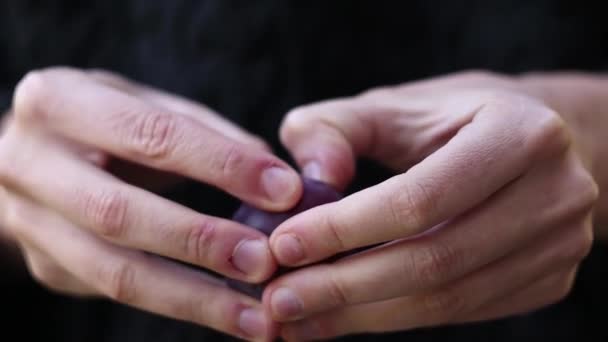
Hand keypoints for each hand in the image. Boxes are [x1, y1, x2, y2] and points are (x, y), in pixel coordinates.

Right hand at [0, 67, 303, 340]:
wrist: (35, 154)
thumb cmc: (106, 123)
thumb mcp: (147, 105)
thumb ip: (208, 134)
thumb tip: (276, 179)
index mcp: (58, 102)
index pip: (150, 135)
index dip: (222, 164)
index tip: (284, 189)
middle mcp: (28, 164)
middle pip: (119, 213)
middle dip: (200, 241)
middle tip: (265, 262)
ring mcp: (31, 223)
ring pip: (115, 273)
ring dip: (194, 299)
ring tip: (257, 316)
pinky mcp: (47, 267)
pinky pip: (119, 293)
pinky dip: (181, 306)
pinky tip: (227, 313)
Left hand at [264, 71, 599, 339]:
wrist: (526, 146)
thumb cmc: (450, 121)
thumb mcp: (393, 106)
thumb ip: (333, 129)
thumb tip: (305, 185)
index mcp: (520, 134)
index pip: (420, 198)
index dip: (345, 228)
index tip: (283, 246)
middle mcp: (555, 191)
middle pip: (435, 259)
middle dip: (344, 286)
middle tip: (280, 298)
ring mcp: (560, 243)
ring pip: (447, 299)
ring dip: (362, 314)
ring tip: (299, 315)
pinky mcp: (548, 279)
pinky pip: (462, 312)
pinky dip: (396, 318)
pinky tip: (346, 315)